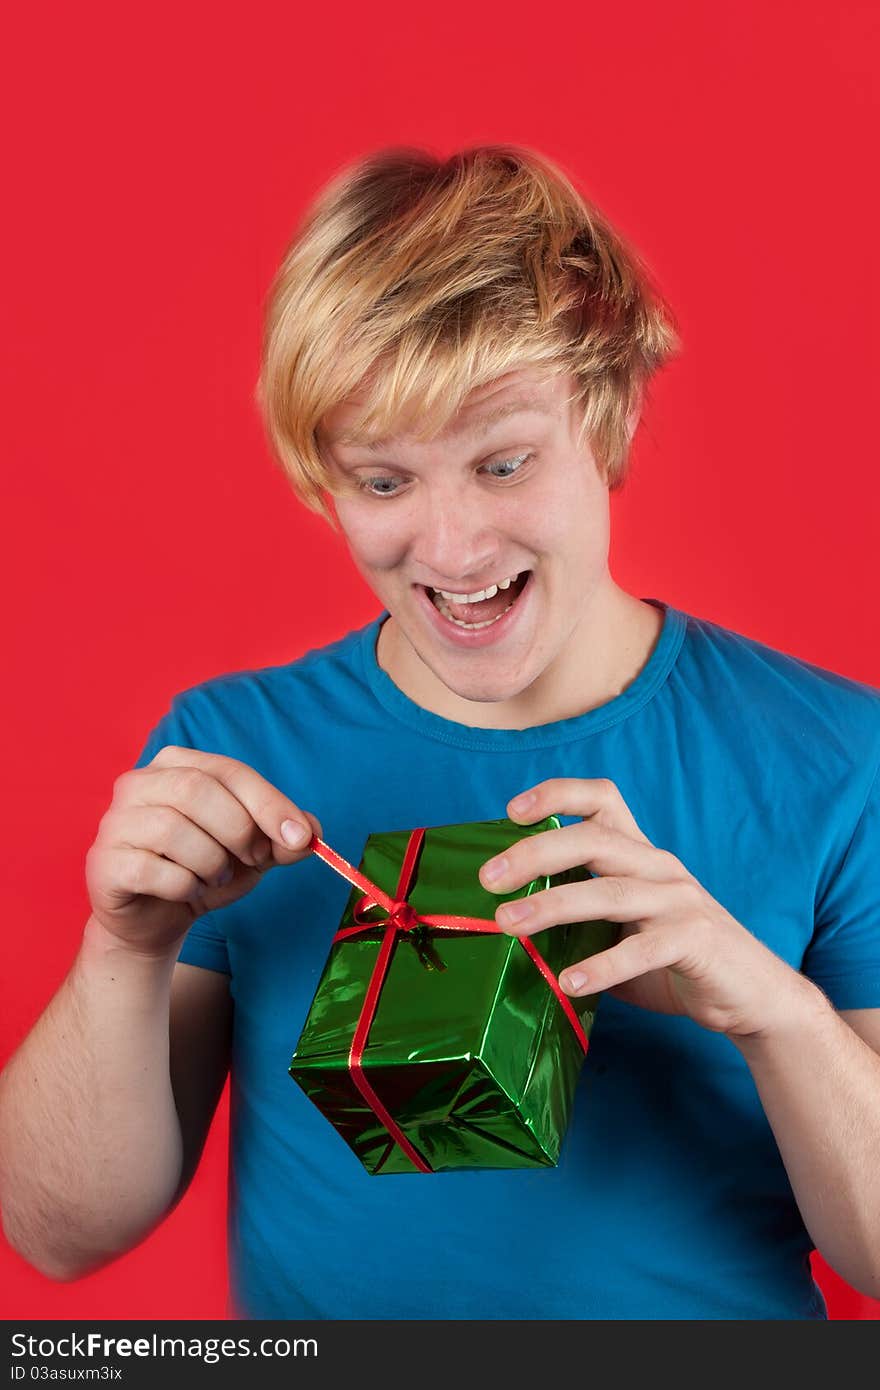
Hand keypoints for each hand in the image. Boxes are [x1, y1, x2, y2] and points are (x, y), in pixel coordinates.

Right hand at [85, 745, 320, 958]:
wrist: (155, 921)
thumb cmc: (204, 872)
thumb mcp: (253, 854)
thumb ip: (282, 838)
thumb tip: (311, 831)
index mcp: (178, 765)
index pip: (230, 771)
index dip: (269, 803)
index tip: (301, 836)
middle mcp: (139, 783)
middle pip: (197, 790)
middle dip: (239, 831)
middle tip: (254, 861)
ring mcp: (115, 821)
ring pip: (173, 829)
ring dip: (211, 863)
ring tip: (214, 878)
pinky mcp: (103, 862)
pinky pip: (152, 869)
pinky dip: (184, 887)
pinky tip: (186, 892)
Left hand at [478, 777, 817, 1040]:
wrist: (753, 997)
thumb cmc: (676, 962)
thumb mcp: (622, 930)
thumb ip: (578, 921)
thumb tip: (507, 926)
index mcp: (640, 855)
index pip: (604, 800)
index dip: (558, 794)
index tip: (512, 811)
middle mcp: (659, 867)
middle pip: (594, 839)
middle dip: (536, 853)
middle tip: (489, 879)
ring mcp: (679, 902)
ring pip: (609, 893)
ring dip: (552, 906)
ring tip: (509, 924)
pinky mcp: (695, 941)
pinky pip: (642, 949)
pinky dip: (601, 966)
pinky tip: (568, 982)